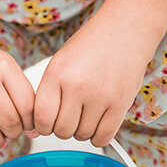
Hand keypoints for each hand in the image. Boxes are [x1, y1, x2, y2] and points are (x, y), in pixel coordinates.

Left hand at [32, 18, 150, 148]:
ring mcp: (99, 96)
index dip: (43, 126)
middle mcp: (76, 85)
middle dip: (64, 128)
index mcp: (56, 73)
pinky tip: (100, 122)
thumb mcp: (61, 61)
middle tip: (72, 116)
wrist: (125, 29)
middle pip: (61, 131)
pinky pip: (103, 137)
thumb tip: (40, 126)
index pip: (41, 118)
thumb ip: (50, 91)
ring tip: (89, 112)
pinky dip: (99, 136)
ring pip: (82, 136)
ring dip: (84, 130)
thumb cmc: (93, 44)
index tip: (49, 123)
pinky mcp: (120, 103)